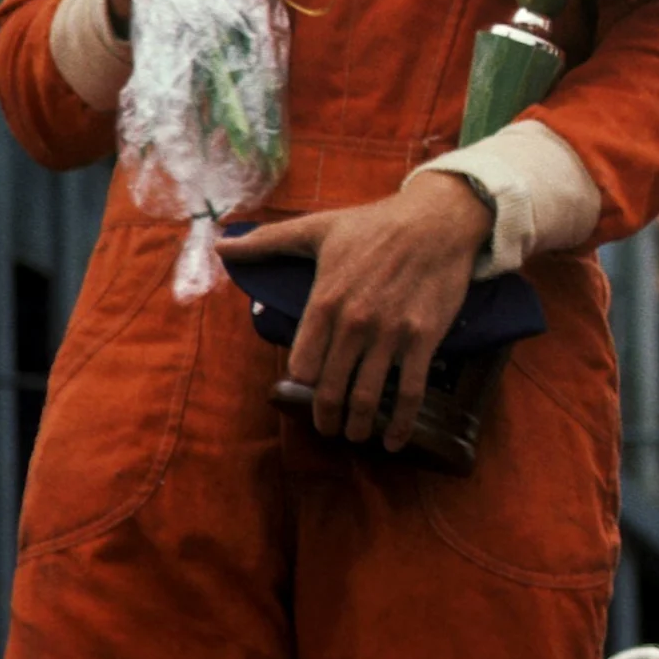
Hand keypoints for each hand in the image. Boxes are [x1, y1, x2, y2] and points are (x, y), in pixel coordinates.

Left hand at [218, 174, 492, 450]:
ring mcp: (391, 334)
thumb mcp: (318, 228)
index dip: (300, 386)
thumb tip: (220, 243)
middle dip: (326, 418)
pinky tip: (394, 440)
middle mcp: (354, 324)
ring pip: (368, 398)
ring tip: (357, 435)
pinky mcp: (423, 339)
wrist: (439, 219)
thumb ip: (266, 242)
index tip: (305, 393)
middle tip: (329, 427)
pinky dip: (402, 424)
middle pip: (330, 390)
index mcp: (325, 302)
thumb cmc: (376, 224)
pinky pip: (411, 392)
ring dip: (359, 427)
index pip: (301, 366)